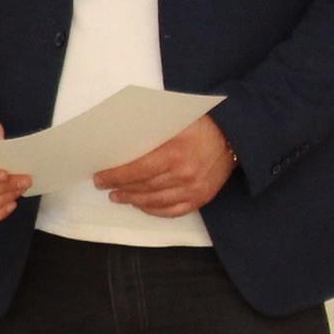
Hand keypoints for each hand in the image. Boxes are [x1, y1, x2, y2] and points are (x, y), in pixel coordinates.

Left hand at [94, 114, 237, 215]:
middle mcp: (184, 175)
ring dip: (133, 201)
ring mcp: (194, 189)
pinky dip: (154, 210)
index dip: (115, 176)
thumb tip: (119, 141)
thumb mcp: (174, 121)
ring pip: (155, 201)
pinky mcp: (202, 198)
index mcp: (174, 153)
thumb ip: (149, 132)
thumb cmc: (201, 124)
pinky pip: (173, 211)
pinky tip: (142, 205)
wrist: (234, 135)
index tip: (100, 177)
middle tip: (106, 187)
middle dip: (120, 188)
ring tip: (119, 197)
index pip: (136, 170)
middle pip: (143, 187)